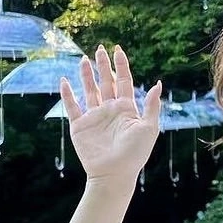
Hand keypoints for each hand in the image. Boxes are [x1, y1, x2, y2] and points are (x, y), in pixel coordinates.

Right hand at [59, 45, 161, 183]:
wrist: (114, 174)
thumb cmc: (134, 154)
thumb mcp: (149, 128)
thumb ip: (152, 106)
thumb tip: (158, 84)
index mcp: (127, 109)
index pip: (123, 81)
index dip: (121, 64)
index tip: (117, 49)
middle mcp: (110, 110)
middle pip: (105, 82)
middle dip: (102, 65)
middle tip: (99, 48)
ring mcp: (94, 117)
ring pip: (89, 90)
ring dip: (86, 75)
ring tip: (83, 59)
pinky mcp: (80, 126)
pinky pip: (72, 106)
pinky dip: (67, 94)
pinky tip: (64, 81)